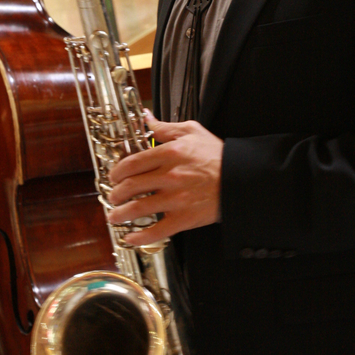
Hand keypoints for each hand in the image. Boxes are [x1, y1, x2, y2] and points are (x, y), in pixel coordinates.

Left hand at [107, 113, 222, 245]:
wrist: (242, 179)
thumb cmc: (217, 155)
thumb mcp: (191, 131)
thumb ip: (165, 127)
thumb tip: (146, 117)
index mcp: (170, 153)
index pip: (132, 163)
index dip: (117, 171)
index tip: (114, 177)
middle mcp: (170, 176)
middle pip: (131, 186)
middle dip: (115, 194)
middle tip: (112, 197)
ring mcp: (176, 199)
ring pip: (138, 209)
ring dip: (120, 214)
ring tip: (114, 216)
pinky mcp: (185, 218)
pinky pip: (157, 230)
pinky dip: (140, 237)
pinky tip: (131, 237)